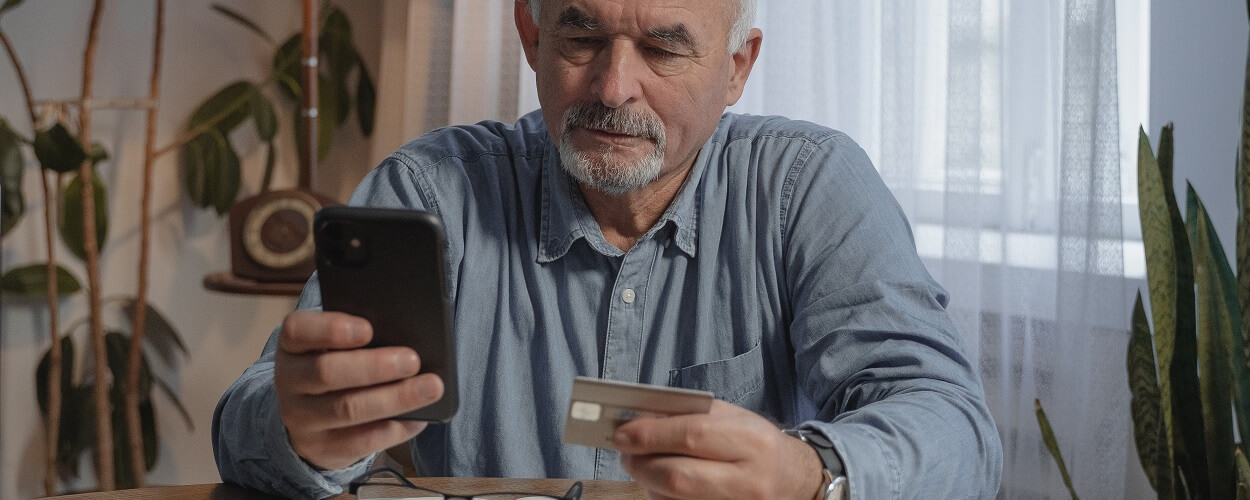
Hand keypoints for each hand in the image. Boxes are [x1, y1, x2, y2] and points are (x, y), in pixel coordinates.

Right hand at [274, 310, 444, 469]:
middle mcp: (290, 381)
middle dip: (374, 366)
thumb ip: (360, 339)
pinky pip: (361, 441)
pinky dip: (395, 429)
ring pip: (347, 409)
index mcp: (293, 346)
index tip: (368, 329)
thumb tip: (406, 339)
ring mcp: (302, 418)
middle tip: (413, 360)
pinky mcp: (322, 448)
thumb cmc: (336, 367)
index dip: (331, 329)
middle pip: (326, 372)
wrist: (311, 419)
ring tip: (430, 387)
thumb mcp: (334, 347)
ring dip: (394, 398)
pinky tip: (419, 418)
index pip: (298, 331)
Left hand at [613, 400, 824, 499]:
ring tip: (643, 466)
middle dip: (642, 464)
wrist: (796, 480)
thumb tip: (642, 418)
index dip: (649, 435)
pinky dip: (663, 497)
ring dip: (649, 483)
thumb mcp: (735, 419)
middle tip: (625, 453)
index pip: (690, 436)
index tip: (621, 433)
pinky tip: (660, 484)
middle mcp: (748, 480)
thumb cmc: (759, 445)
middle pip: (678, 477)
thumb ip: (692, 415)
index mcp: (751, 441)